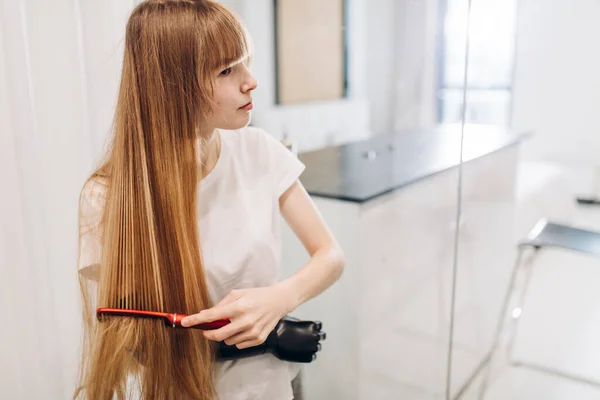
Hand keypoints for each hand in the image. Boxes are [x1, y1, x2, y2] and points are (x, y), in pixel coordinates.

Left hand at [181, 284, 295, 348]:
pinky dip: (236, 338)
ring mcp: (253, 332)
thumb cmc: (257, 295)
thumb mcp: (238, 293)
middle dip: (208, 333)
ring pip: (227, 341)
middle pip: (218, 335)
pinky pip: (238, 344)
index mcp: (238, 307)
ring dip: (225, 335)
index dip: (196, 320)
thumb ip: (221, 304)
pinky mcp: (258, 339)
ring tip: (233, 324)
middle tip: (206, 330)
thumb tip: (207, 315)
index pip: (212, 316)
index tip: (184, 323)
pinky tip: (243, 329)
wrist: (279, 301)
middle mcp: (245, 321)